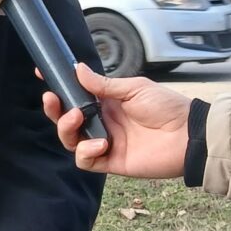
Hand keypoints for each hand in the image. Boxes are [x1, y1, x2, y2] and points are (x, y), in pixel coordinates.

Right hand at [41, 63, 190, 177]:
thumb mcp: (134, 88)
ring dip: (66, 129)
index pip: (75, 96)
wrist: (189, 135)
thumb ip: (103, 84)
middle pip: (66, 120)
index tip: (41, 74)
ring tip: (76, 118)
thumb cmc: (166, 107)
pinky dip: (87, 151)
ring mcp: (104, 143)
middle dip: (54, 110)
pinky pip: (86, 160)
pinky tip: (101, 143)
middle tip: (51, 99)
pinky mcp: (111, 162)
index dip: (58, 88)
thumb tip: (76, 68)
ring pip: (71, 140)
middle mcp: (101, 123)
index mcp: (106, 103)